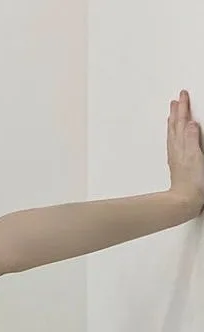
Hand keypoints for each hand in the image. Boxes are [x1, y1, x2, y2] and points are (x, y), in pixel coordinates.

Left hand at [167, 90, 203, 215]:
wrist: (184, 200)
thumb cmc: (192, 181)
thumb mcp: (195, 156)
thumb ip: (192, 138)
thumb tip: (189, 122)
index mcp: (182, 145)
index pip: (182, 121)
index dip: (183, 108)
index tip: (182, 95)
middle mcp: (177, 149)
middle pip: (176, 126)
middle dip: (177, 111)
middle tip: (176, 99)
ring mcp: (176, 156)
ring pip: (173, 134)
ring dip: (174, 122)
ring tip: (173, 113)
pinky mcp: (178, 163)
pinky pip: (174, 143)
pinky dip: (174, 134)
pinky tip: (175, 135)